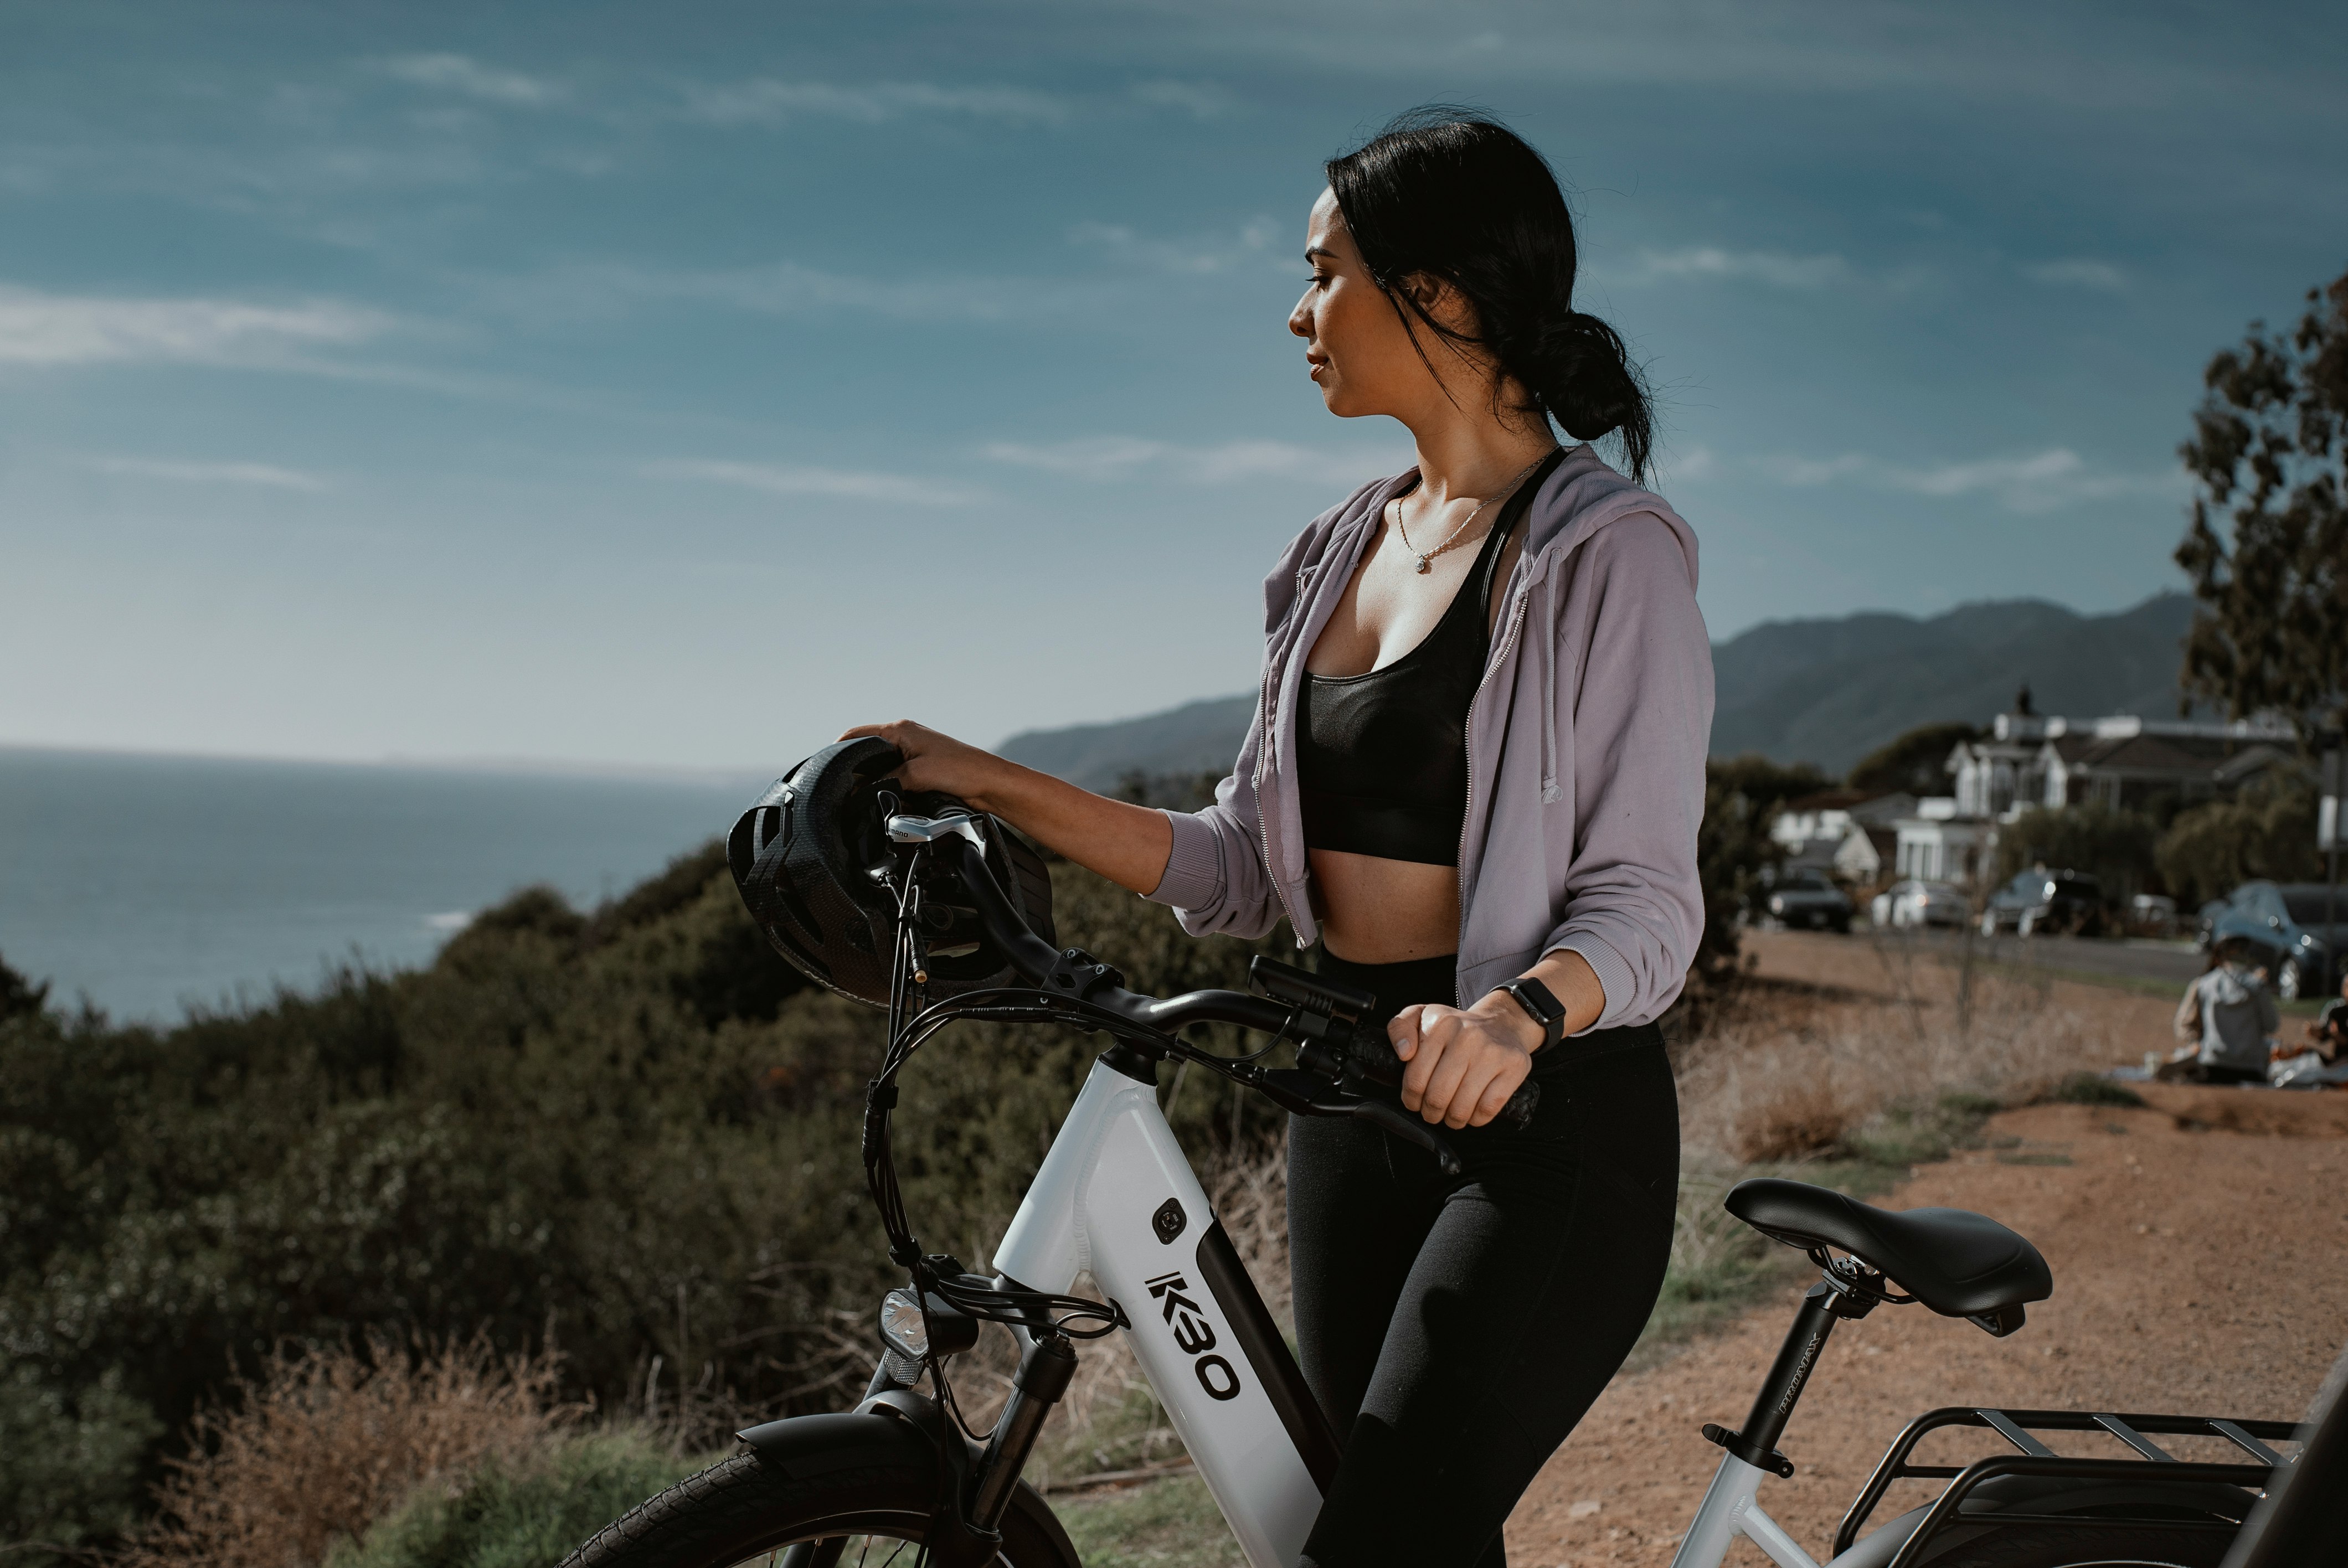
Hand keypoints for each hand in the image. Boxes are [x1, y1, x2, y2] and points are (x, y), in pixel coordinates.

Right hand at [837, 720, 1005, 807]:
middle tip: (846, 789)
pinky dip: (891, 787)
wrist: (990, 784)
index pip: (857, 734)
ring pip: (882, 767)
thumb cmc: (961, 771)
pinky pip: (897, 777)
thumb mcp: (915, 774)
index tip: (827, 767)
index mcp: (900, 729)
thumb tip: (865, 791)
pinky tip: (890, 797)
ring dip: (876, 781)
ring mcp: (914, 753)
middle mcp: (905, 737)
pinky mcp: (922, 769)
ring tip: (867, 795)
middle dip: (857, 770)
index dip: (839, 750)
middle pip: (867, 752)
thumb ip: (886, 780)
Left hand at [1389, 1000, 1536, 1128]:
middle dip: (1430, 1112)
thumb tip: (1404, 1053)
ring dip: (1452, 1119)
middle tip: (1432, 1111)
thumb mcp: (1421, 1017)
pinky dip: (1476, 1119)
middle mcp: (1468, 1036)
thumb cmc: (1456, 1029)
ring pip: (1462, 1108)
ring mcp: (1493, 1053)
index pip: (1415, 1078)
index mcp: (1440, 1024)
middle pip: (1438, 1097)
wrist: (1501, 1024)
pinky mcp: (1514, 1068)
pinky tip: (1471, 1112)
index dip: (1411, 1098)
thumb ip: (1399, 1028)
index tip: (1414, 1101)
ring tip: (1450, 1114)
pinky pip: (1487, 1109)